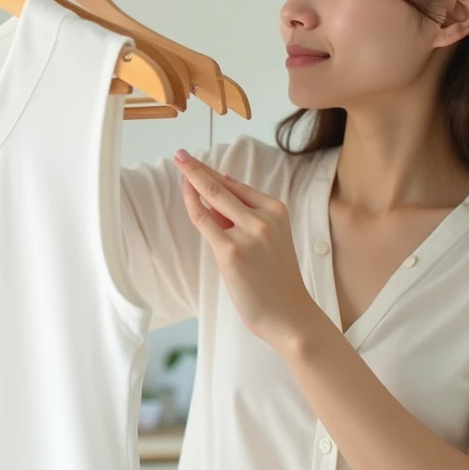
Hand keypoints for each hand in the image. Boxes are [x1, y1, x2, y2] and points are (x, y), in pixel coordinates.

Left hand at [173, 149, 320, 346]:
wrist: (289, 314)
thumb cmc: (276, 280)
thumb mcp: (271, 238)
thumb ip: (246, 217)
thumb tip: (219, 194)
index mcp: (277, 210)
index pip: (238, 187)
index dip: (215, 174)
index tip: (199, 165)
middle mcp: (263, 217)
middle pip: (222, 186)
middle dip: (198, 168)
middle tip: (181, 155)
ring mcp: (247, 233)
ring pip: (212, 198)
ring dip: (192, 179)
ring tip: (179, 164)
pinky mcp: (230, 251)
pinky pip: (204, 221)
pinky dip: (192, 204)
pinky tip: (186, 192)